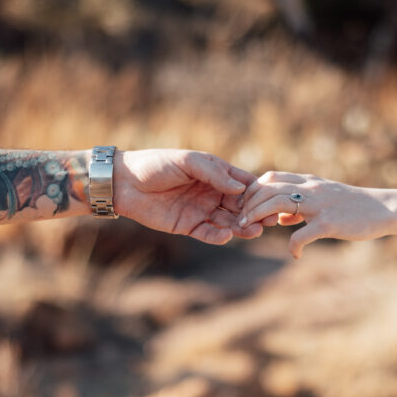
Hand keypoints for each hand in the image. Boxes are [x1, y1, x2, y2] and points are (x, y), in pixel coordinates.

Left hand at [113, 149, 261, 244]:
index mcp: (215, 174)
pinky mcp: (188, 226)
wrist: (125, 183)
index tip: (272, 200)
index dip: (258, 193)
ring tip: (253, 231)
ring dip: (242, 227)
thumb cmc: (156, 164)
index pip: (243, 184)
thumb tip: (240, 187)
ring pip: (228, 222)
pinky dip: (219, 236)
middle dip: (254, 214)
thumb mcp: (187, 161)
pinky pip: (208, 234)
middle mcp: (212, 193)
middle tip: (268, 221)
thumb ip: (214, 173)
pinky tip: (227, 235)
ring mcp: (201, 211)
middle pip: (240, 206)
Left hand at [238, 172, 396, 257]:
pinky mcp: (329, 223)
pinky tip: (296, 255)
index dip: (252, 191)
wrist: (384, 208)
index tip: (244, 207)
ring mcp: (319, 205)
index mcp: (308, 182)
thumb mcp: (324, 199)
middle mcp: (311, 189)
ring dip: (257, 218)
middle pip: (267, 189)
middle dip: (248, 205)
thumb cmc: (353, 206)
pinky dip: (293, 247)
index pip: (270, 178)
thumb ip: (299, 206)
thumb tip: (279, 218)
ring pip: (277, 205)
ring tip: (250, 231)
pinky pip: (301, 235)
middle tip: (240, 222)